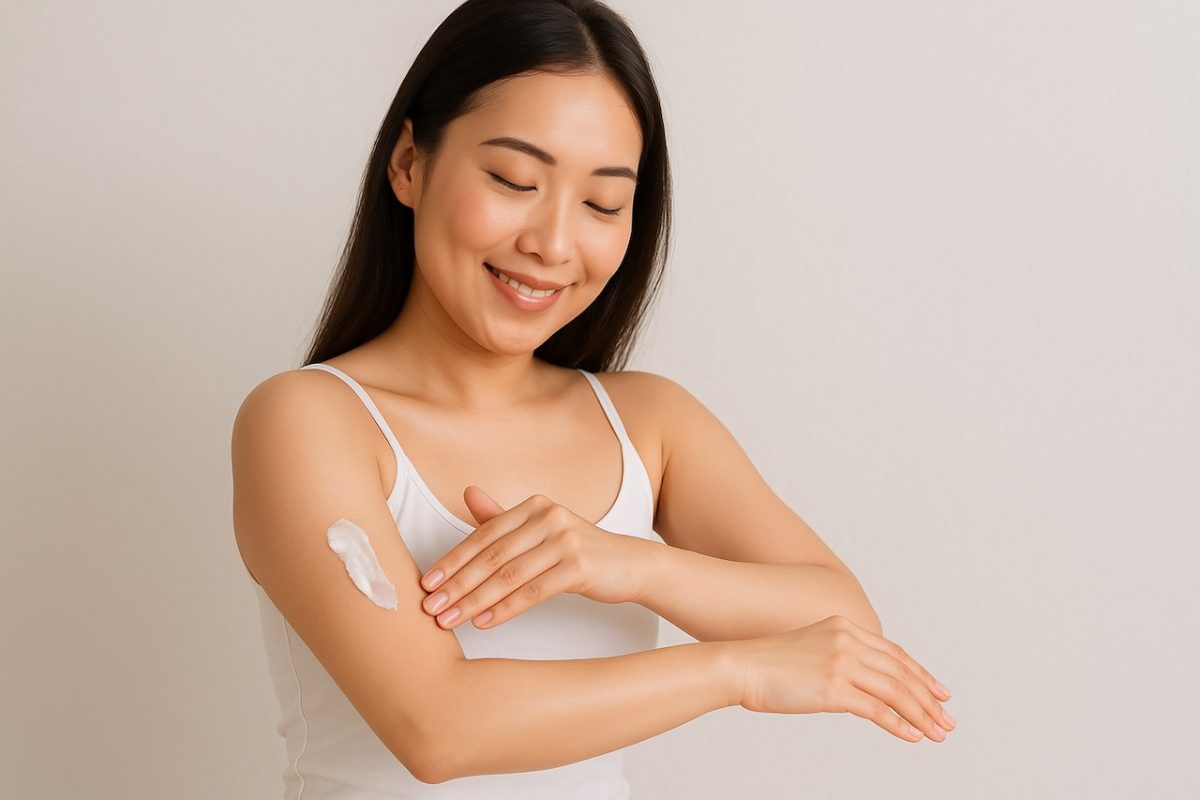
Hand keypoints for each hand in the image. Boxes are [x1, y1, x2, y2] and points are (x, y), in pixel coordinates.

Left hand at [418, 487, 651, 629]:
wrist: (631, 566)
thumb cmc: (580, 551)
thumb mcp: (541, 529)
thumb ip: (503, 517)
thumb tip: (467, 493)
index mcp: (535, 505)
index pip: (484, 534)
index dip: (453, 559)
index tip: (426, 583)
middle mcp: (549, 517)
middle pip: (492, 555)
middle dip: (457, 584)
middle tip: (430, 607)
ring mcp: (565, 541)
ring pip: (509, 575)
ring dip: (474, 601)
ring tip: (450, 620)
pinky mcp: (579, 567)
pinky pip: (533, 591)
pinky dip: (504, 609)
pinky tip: (484, 622)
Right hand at [734, 615, 956, 742]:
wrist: (741, 666)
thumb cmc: (768, 663)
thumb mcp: (810, 648)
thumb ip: (838, 657)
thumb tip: (861, 686)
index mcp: (844, 627)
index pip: (894, 653)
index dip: (921, 674)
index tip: (940, 692)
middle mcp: (848, 640)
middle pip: (901, 673)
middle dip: (929, 699)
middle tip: (947, 719)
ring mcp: (841, 662)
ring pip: (896, 692)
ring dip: (921, 714)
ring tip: (937, 733)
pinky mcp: (833, 687)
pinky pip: (877, 709)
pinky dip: (899, 724)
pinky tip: (913, 736)